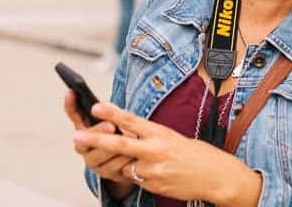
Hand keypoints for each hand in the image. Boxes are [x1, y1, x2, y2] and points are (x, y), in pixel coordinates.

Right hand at [63, 91, 136, 198]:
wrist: (131, 159)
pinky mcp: (106, 175)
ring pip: (100, 156)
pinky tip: (133, 155)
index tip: (71, 92)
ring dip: (115, 148)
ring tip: (129, 139)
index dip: (71, 104)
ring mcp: (93, 162)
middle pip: (85, 140)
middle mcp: (83, 146)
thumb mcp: (114, 118)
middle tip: (110, 125)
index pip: (73, 114)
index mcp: (83, 129)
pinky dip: (124, 160)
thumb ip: (106, 112)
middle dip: (98, 133)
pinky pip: (115, 168)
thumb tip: (99, 102)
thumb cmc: (120, 133)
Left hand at [74, 102, 261, 205]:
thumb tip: (128, 134)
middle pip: (120, 143)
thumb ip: (149, 136)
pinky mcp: (154, 185)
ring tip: (136, 157)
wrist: (214, 175)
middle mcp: (154, 149)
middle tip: (76, 136)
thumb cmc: (194, 153)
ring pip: (124, 165)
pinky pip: (136, 179)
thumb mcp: (171, 137)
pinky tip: (151, 172)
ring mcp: (153, 169)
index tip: (95, 106)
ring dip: (121, 162)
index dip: (112, 112)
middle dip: (96, 140)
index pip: (131, 120)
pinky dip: (137, 175)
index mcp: (159, 132)